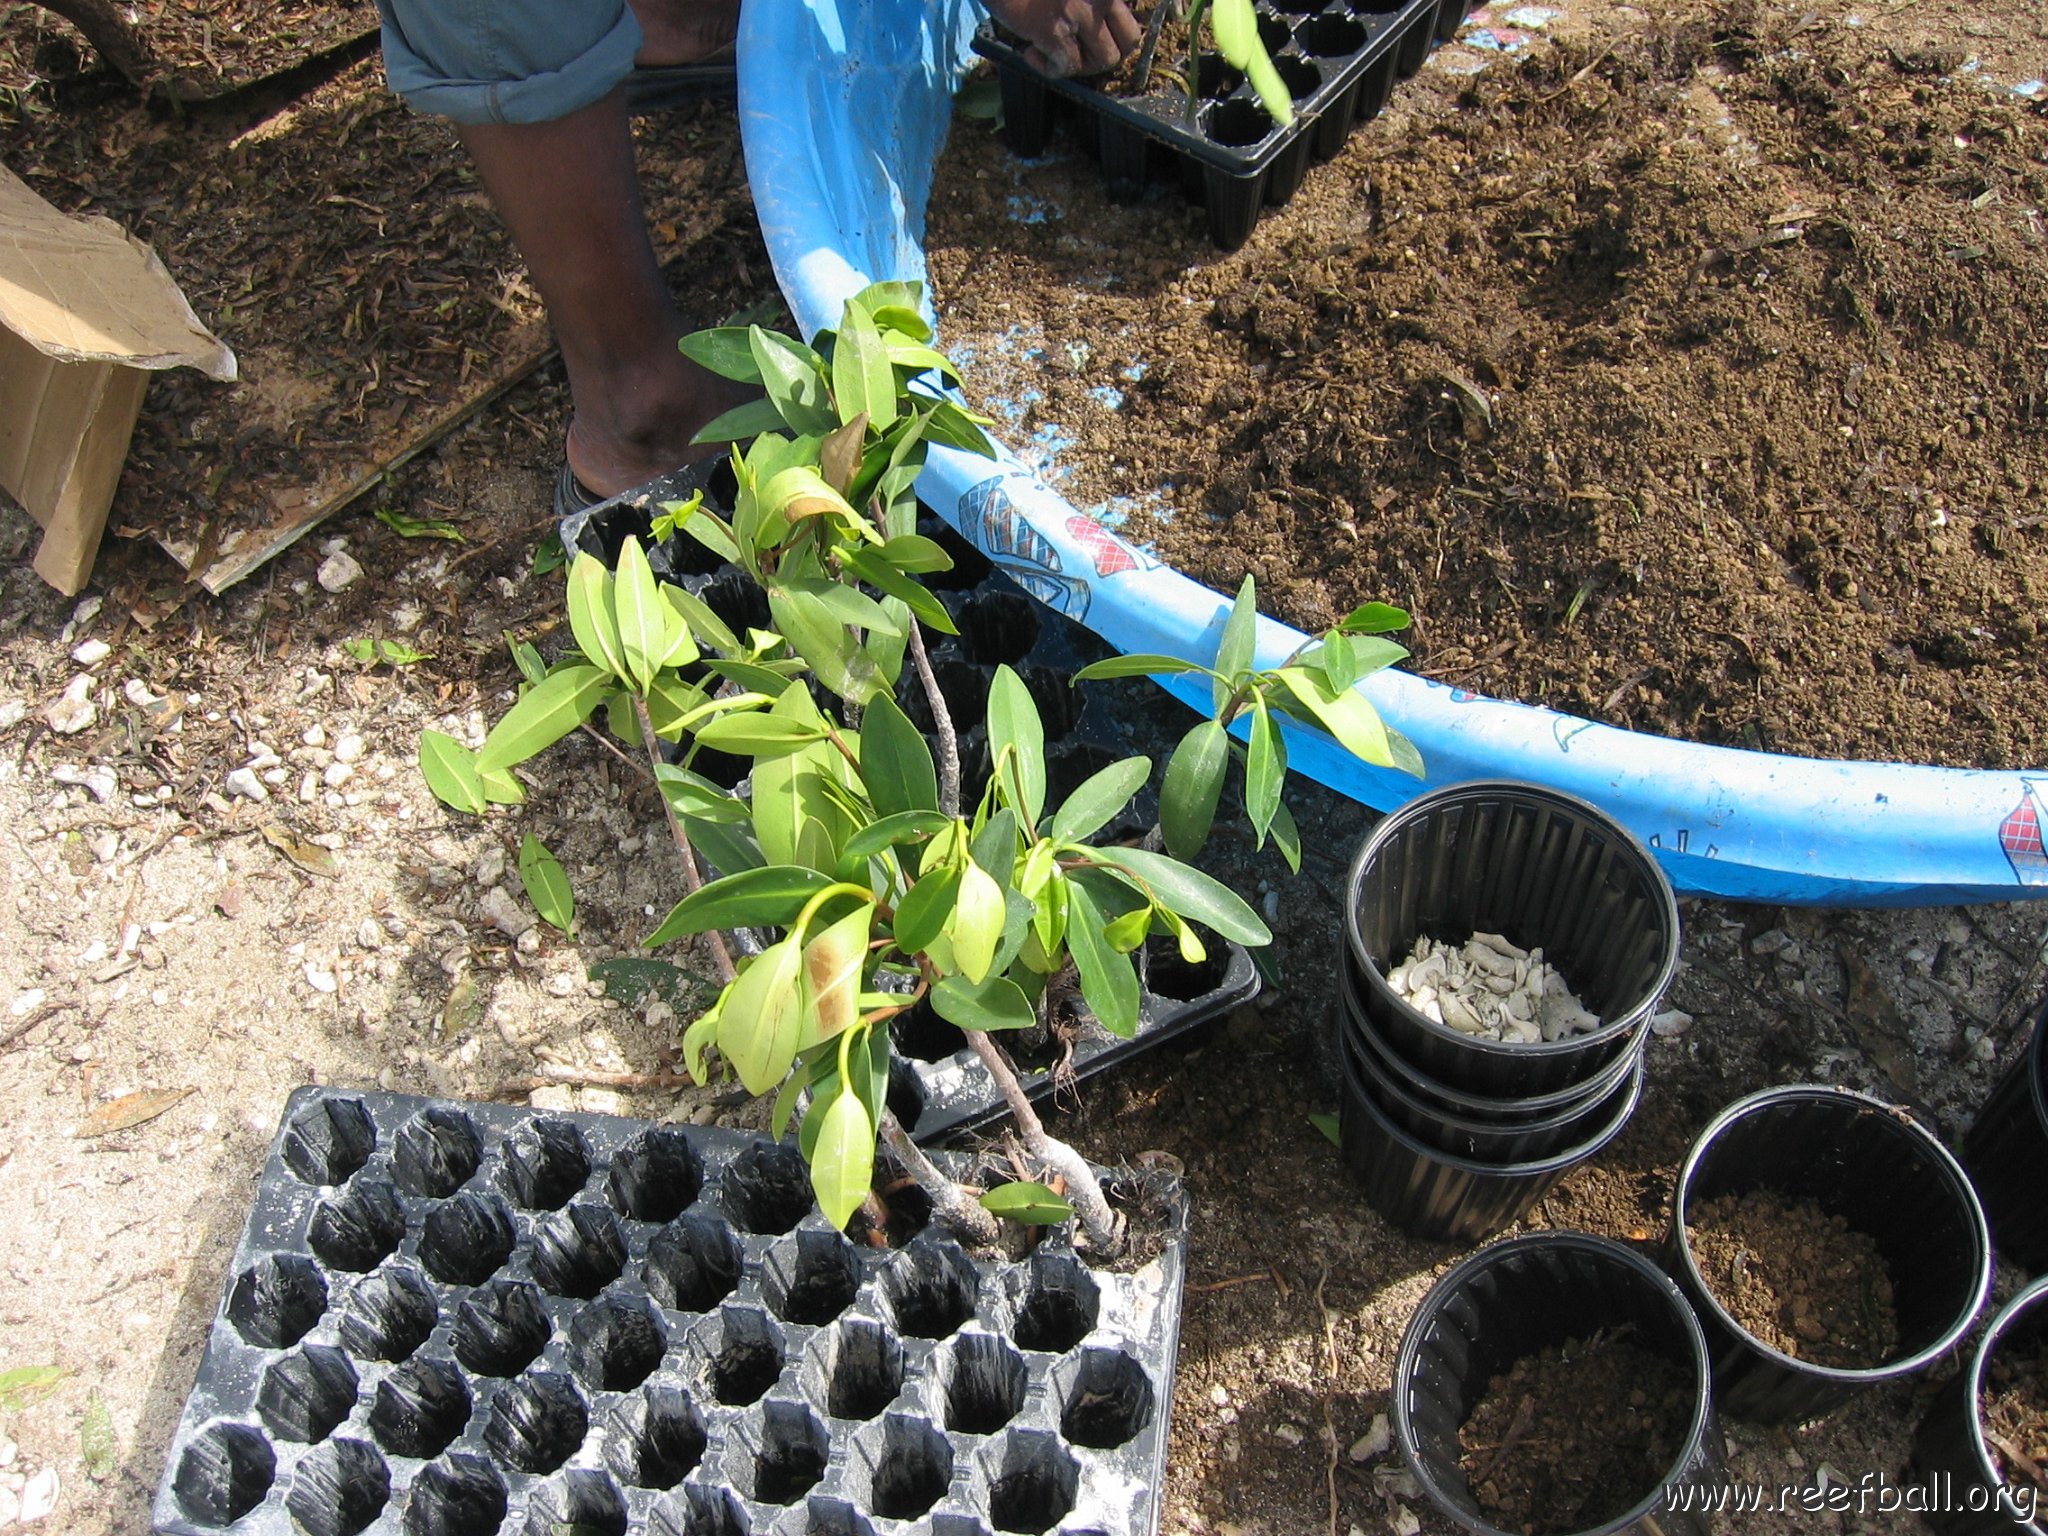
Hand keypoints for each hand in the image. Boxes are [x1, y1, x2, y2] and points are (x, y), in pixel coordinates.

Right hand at [984, 0, 1143, 78]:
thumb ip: (1091, 6)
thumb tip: (1101, 40)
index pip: (1131, 29)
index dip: (1113, 42)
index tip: (1090, 42)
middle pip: (1123, 49)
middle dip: (1097, 58)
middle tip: (1073, 51)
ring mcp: (1078, 12)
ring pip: (1101, 62)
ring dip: (1076, 65)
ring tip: (1051, 49)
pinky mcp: (1053, 29)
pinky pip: (1065, 68)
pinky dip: (1047, 68)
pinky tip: (1029, 51)